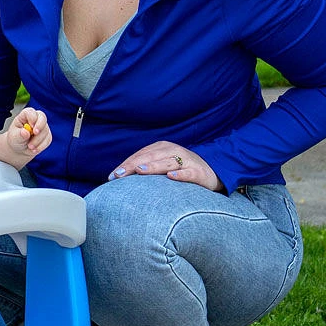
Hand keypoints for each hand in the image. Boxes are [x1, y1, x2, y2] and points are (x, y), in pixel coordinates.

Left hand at [6, 107, 51, 156]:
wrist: (20, 148)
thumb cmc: (16, 139)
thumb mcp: (14, 138)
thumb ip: (19, 135)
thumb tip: (25, 132)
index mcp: (25, 115)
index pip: (31, 112)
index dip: (32, 118)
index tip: (31, 126)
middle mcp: (36, 118)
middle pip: (42, 117)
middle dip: (40, 126)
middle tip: (35, 134)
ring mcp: (43, 126)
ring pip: (45, 131)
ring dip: (37, 141)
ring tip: (29, 147)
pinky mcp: (47, 135)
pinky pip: (48, 140)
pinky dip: (41, 146)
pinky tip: (34, 149)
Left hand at [107, 140, 223, 192]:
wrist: (212, 171)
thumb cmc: (181, 169)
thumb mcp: (162, 165)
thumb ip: (145, 168)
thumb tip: (121, 177)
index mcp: (161, 148)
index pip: (140, 155)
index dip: (125, 165)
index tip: (112, 176)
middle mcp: (173, 151)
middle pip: (150, 157)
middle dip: (133, 165)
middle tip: (119, 175)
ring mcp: (186, 160)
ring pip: (167, 163)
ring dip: (153, 167)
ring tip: (139, 171)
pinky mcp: (198, 171)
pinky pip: (188, 172)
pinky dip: (180, 174)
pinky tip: (171, 177)